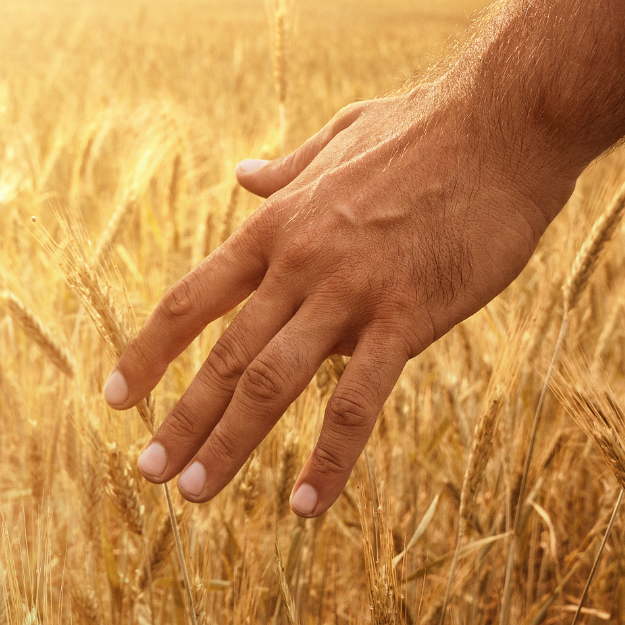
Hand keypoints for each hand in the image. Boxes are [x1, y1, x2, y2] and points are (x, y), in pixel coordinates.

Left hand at [104, 81, 576, 516]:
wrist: (507, 119)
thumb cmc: (430, 128)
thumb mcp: (341, 138)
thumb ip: (289, 169)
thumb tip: (244, 174)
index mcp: (276, 226)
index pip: (192, 301)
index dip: (149, 353)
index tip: (116, 398)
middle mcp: (298, 263)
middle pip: (224, 355)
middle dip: (180, 419)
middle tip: (147, 471)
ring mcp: (350, 291)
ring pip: (271, 383)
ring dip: (228, 444)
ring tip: (194, 493)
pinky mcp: (409, 315)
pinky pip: (357, 401)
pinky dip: (328, 457)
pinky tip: (306, 505)